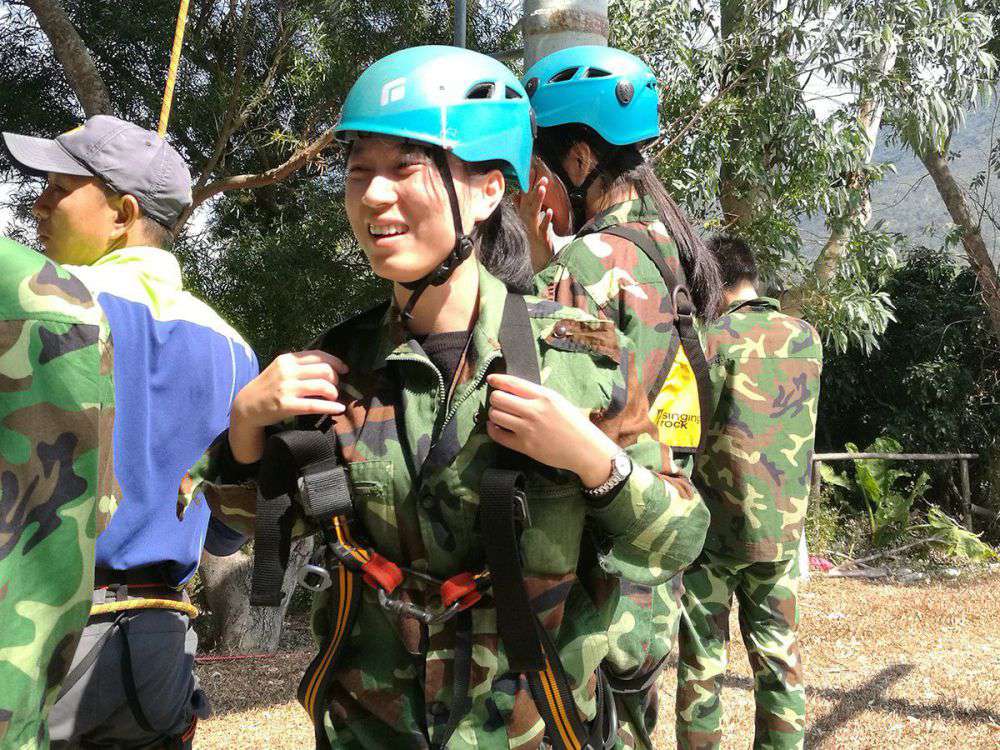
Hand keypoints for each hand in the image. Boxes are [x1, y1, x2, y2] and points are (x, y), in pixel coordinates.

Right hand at [229, 351, 348, 462]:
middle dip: (335, 379)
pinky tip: (338, 409)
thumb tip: (329, 367)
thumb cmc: (268, 387)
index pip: (318, 355)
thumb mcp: (280, 370)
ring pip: (321, 386)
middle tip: (336, 388)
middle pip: (324, 370)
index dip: (336, 362)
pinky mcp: (286, 405)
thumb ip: (300, 365)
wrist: (247, 406)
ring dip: (334, 393)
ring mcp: (286, 388)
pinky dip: (330, 407)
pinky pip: (314, 405)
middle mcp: (287, 371)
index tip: (345, 369)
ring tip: (334, 398)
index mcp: (287, 359)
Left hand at [486, 373, 620, 488]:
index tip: (491, 379)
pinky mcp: (525, 446)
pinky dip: (493, 429)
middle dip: (495, 398)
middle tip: (499, 402)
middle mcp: (534, 410)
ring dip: (494, 413)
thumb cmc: (575, 424)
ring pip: (495, 415)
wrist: (585, 449)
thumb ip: (539, 393)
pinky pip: (498, 435)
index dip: (498, 380)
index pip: (513, 383)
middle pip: (498, 398)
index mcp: (544, 396)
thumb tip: (517, 386)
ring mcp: (528, 429)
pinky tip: (496, 427)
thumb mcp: (560, 401)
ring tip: (500, 415)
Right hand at [515, 172, 555, 271]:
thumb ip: (523, 209)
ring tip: (542, 188)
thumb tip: (517, 195)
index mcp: (524, 216)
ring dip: (538, 200)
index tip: (532, 170)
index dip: (528, 184)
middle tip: (540, 176)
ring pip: (533, 212)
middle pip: (529, 202)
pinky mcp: (540, 239)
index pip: (525, 197)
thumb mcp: (529, 223)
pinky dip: (545, 220)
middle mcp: (526, 222)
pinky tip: (549, 212)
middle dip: (534, 188)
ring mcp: (532, 230)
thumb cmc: (534, 242)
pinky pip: (542, 228)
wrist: (537, 264)